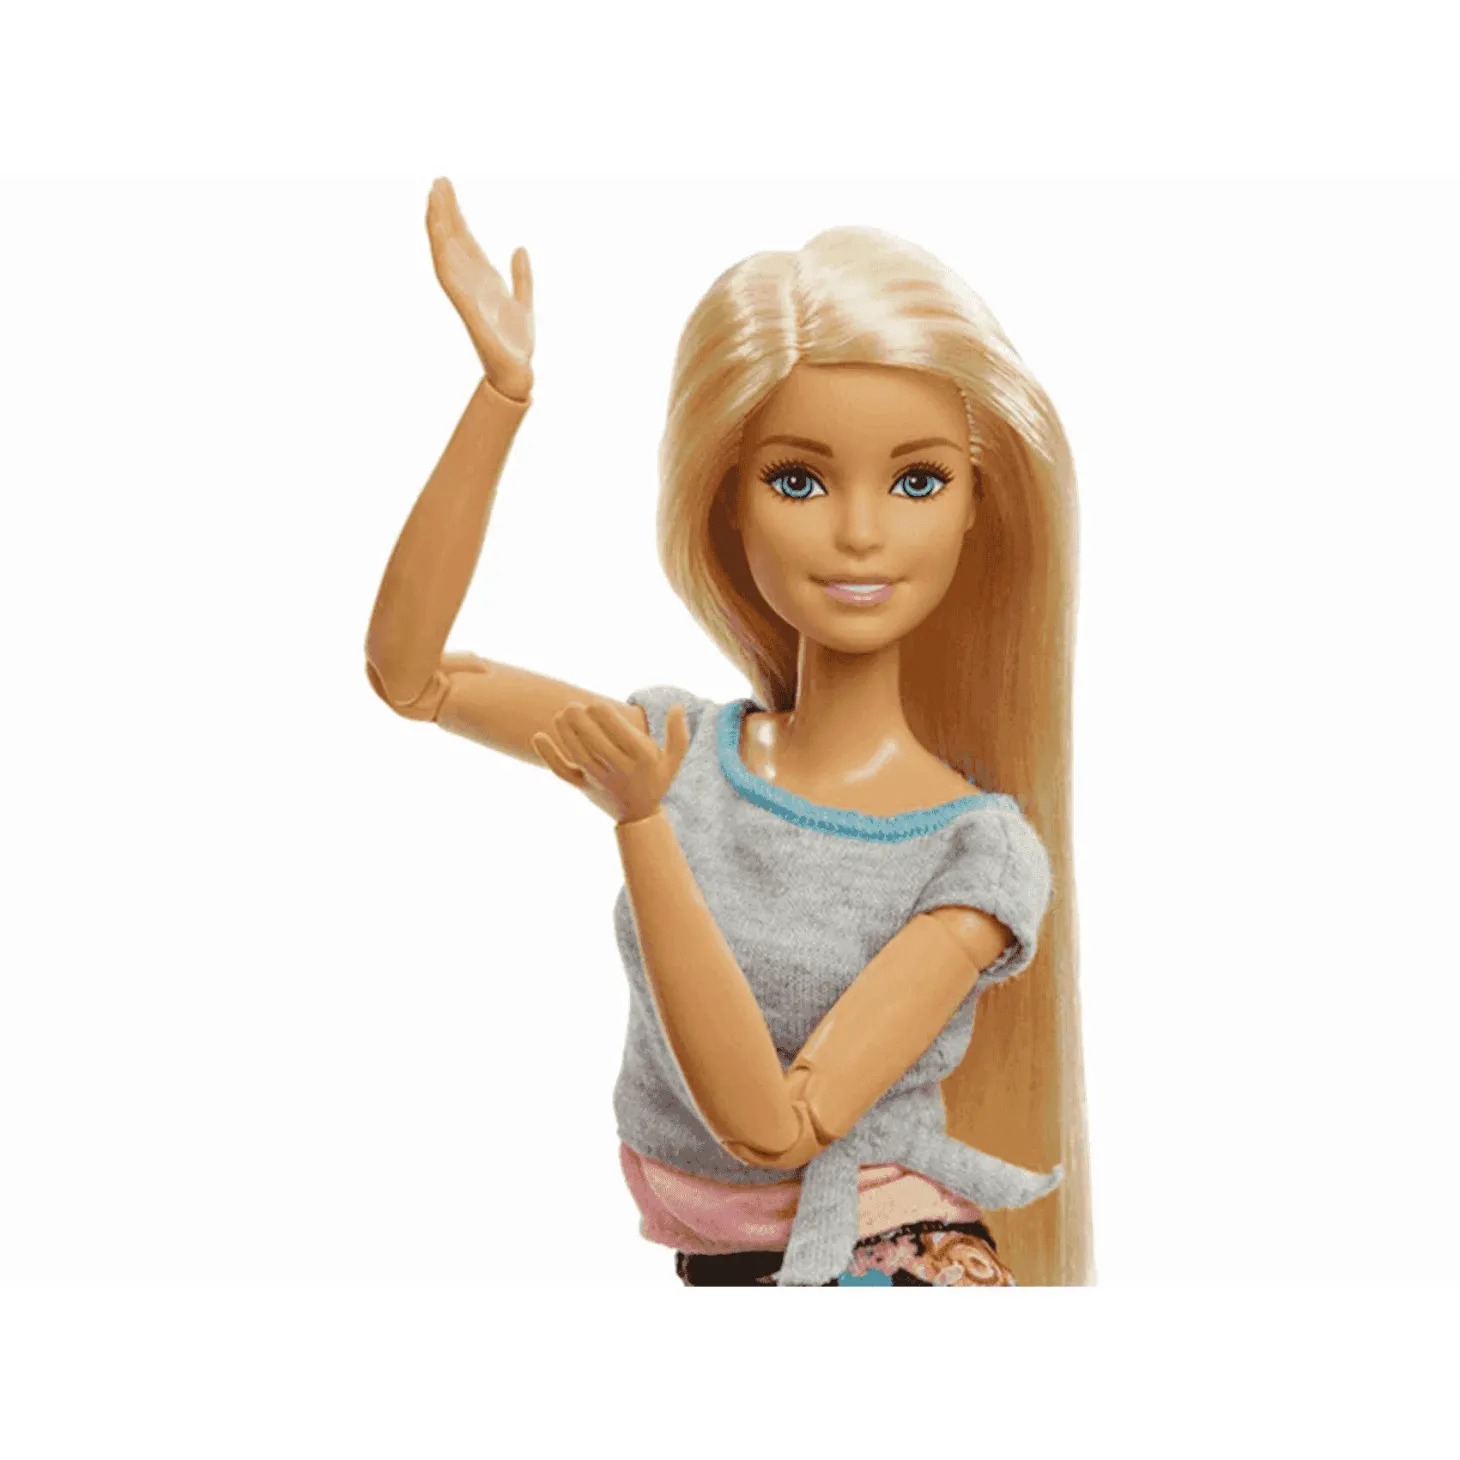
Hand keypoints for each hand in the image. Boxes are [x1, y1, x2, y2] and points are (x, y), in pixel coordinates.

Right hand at [426, 176, 533, 400]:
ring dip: (439, 225)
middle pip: (452, 240)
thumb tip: (520, 247)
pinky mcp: (466, 307)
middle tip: (439, 180)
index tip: (446, 188)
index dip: (455, 215)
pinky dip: (443, 254)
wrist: (518, 371)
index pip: (464, 240)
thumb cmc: (515, 342)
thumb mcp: (523, 300)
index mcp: (482, 279)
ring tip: (434, 196)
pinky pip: (450, 277)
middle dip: (444, 211)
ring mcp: (465, 293)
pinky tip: (440, 234)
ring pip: (446, 252)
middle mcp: (470, 283)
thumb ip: (521, 275)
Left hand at [531, 702, 688, 824]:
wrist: (638, 816)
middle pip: (596, 743)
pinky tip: (538, 736)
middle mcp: (621, 770)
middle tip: (574, 705)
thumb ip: (678, 735)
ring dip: (566, 732)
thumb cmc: (655, 778)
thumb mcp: (673, 760)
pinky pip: (562, 772)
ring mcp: (600, 780)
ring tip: (562, 714)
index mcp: (642, 759)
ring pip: (579, 754)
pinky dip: (548, 756)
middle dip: (582, 721)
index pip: (621, 735)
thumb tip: (677, 706)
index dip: (605, 716)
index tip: (596, 704)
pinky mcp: (583, 786)